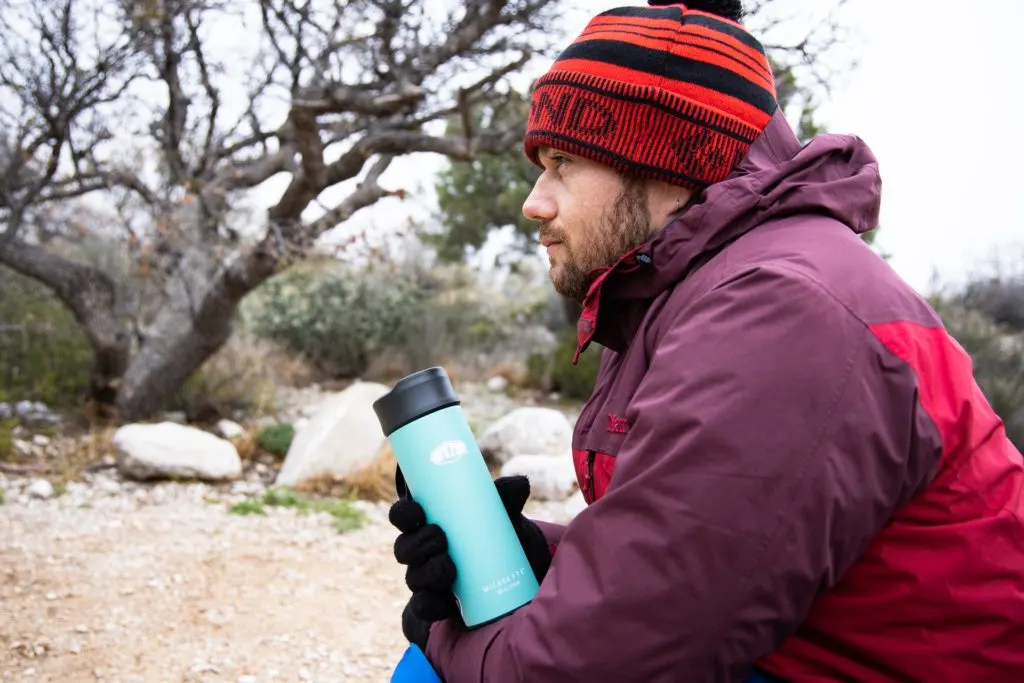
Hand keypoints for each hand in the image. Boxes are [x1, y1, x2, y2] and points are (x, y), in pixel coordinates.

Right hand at [389, 470, 551, 649]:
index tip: (418, 512)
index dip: (404, 513)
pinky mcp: (437, 606)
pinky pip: (422, 608)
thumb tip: (521, 482)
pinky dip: (428, 604)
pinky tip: (442, 601)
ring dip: (427, 571)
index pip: (404, 516)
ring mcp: (427, 580)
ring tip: (450, 567)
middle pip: (403, 548)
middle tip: (441, 537)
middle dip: (418, 543)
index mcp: (430, 524)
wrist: (515, 573)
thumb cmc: (500, 536)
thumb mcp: (504, 516)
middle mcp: (422, 552)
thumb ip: (508, 498)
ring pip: (413, 577)